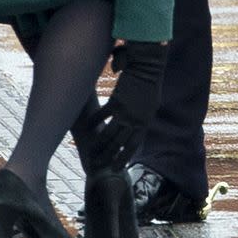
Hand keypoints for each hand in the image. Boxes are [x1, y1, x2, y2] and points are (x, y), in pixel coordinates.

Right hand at [88, 41, 166, 170]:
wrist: (147, 68)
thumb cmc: (151, 83)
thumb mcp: (151, 104)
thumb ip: (141, 116)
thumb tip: (135, 124)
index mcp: (144, 123)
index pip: (133, 147)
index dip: (123, 158)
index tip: (116, 169)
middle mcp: (134, 122)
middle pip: (119, 145)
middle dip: (107, 157)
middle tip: (98, 165)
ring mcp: (124, 113)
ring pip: (109, 134)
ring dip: (99, 145)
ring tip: (90, 152)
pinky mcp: (116, 102)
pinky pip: (102, 115)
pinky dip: (94, 121)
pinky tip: (87, 127)